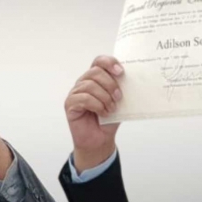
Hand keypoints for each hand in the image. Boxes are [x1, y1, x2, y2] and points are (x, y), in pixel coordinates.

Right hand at [65, 56, 123, 170]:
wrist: (100, 140)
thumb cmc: (108, 120)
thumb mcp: (119, 102)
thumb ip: (121, 89)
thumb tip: (131, 80)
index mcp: (95, 78)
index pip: (99, 61)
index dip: (109, 62)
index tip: (121, 72)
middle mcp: (83, 82)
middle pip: (95, 72)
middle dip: (110, 84)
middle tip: (119, 97)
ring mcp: (75, 93)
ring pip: (90, 85)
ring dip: (105, 97)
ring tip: (111, 109)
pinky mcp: (70, 104)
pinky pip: (84, 99)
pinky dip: (97, 105)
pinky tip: (103, 113)